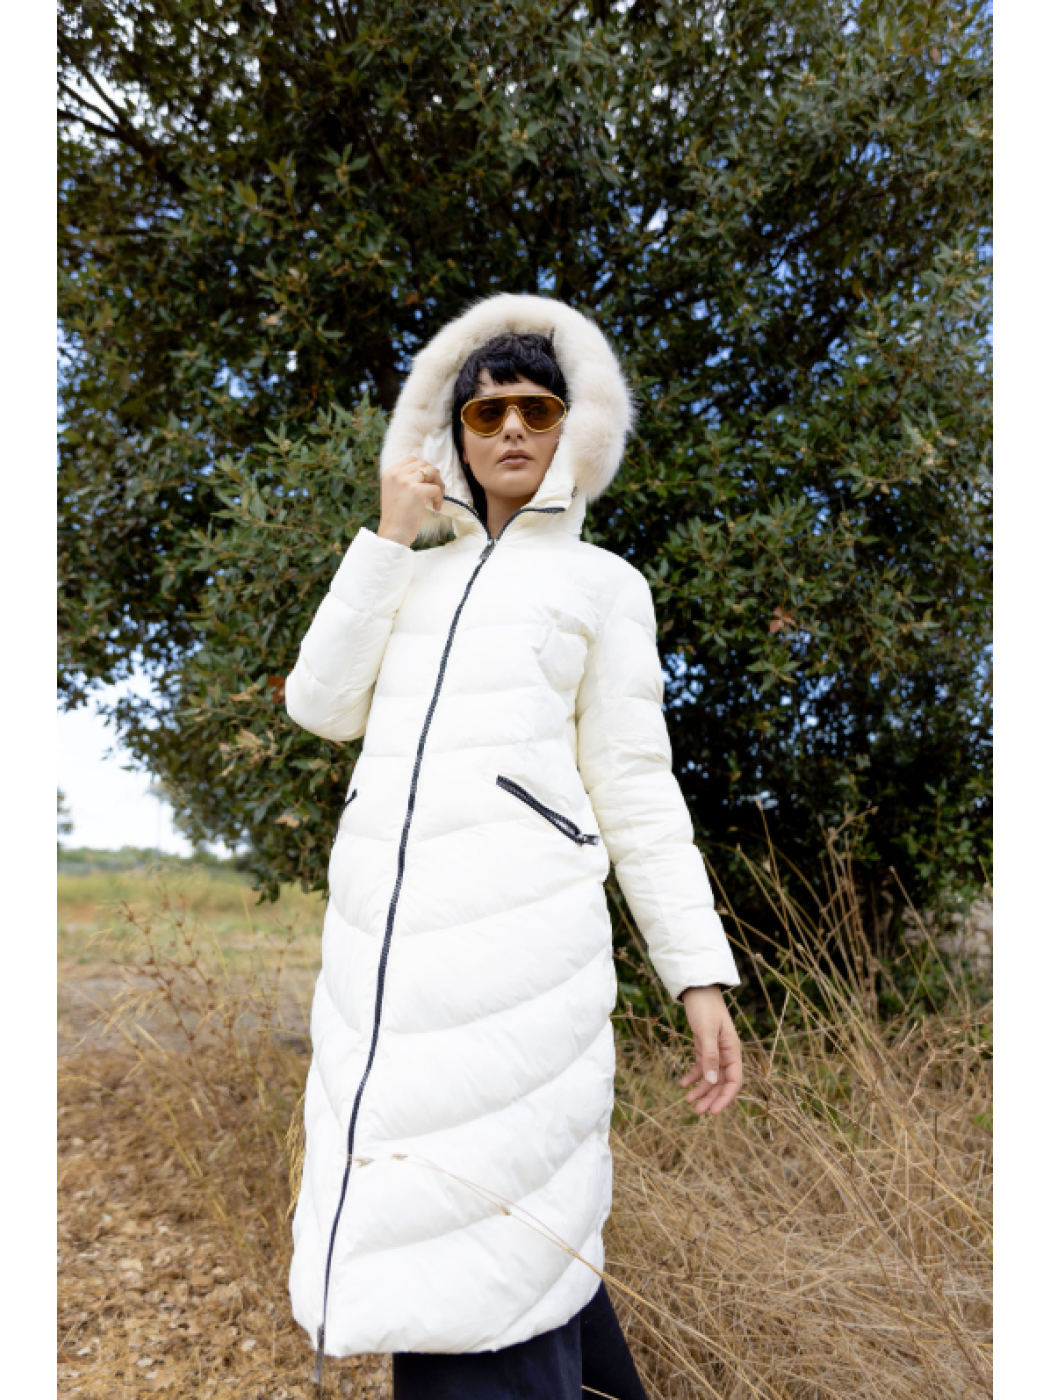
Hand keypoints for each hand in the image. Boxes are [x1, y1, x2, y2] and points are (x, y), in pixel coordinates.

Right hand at [376, 456, 444, 546]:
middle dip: (433, 476)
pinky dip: (440, 498)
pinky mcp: (418, 492)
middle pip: (424, 463)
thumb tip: (427, 472)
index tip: (427, 480)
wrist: (392, 534)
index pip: (411, 459)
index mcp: (390, 473)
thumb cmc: (395, 517)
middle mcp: (397, 474)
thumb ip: (404, 480)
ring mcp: (407, 481)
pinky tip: (436, 508)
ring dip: (439, 484)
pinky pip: (436, 488)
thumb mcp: (393, 492)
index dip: (423, 467)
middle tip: (436, 489)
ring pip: (432, 472)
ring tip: (437, 497)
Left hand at [679, 985, 742, 1115]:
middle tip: (696, 1112)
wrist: (698, 989)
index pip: (734, 1081)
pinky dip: (693, 1076)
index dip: (725, 1098)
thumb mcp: (706, 1032)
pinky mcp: (704, 1046)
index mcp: (732, 1050)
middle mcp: (726, 1053)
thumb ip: (709, 1056)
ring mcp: (716, 1050)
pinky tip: (682, 1084)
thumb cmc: (705, 1008)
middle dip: (710, 1098)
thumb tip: (712, 1081)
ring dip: (700, 1090)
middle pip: (721, 1082)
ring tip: (687, 1101)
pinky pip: (701, 1066)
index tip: (713, 1112)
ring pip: (710, 1077)